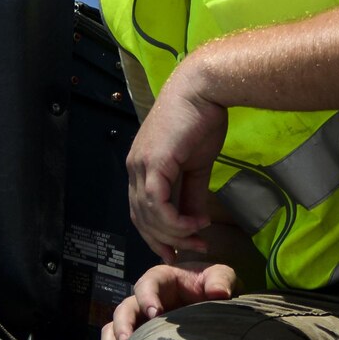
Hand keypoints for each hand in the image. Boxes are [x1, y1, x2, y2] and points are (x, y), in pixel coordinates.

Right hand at [100, 262, 239, 339]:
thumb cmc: (212, 285)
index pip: (147, 284)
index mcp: (161, 280)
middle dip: (123, 325)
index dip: (147, 298)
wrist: (214, 306)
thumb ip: (220, 280)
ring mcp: (139, 320)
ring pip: (114, 329)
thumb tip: (218, 292)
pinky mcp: (138, 338)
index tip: (154, 313)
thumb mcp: (220, 276)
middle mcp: (144, 300)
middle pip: (124, 309)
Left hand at [126, 71, 226, 260]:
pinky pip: (157, 204)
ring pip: (148, 215)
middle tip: (191, 250)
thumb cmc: (201, 118)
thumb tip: (196, 220)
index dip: (157, 233)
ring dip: (174, 232)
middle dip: (165, 240)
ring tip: (199, 236)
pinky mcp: (154, 163)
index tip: (177, 249)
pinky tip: (194, 224)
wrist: (204, 89)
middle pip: (140, 218)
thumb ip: (193, 193)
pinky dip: (175, 220)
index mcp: (141, 166)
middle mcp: (134, 168)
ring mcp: (141, 166)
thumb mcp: (197, 164)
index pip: (140, 210)